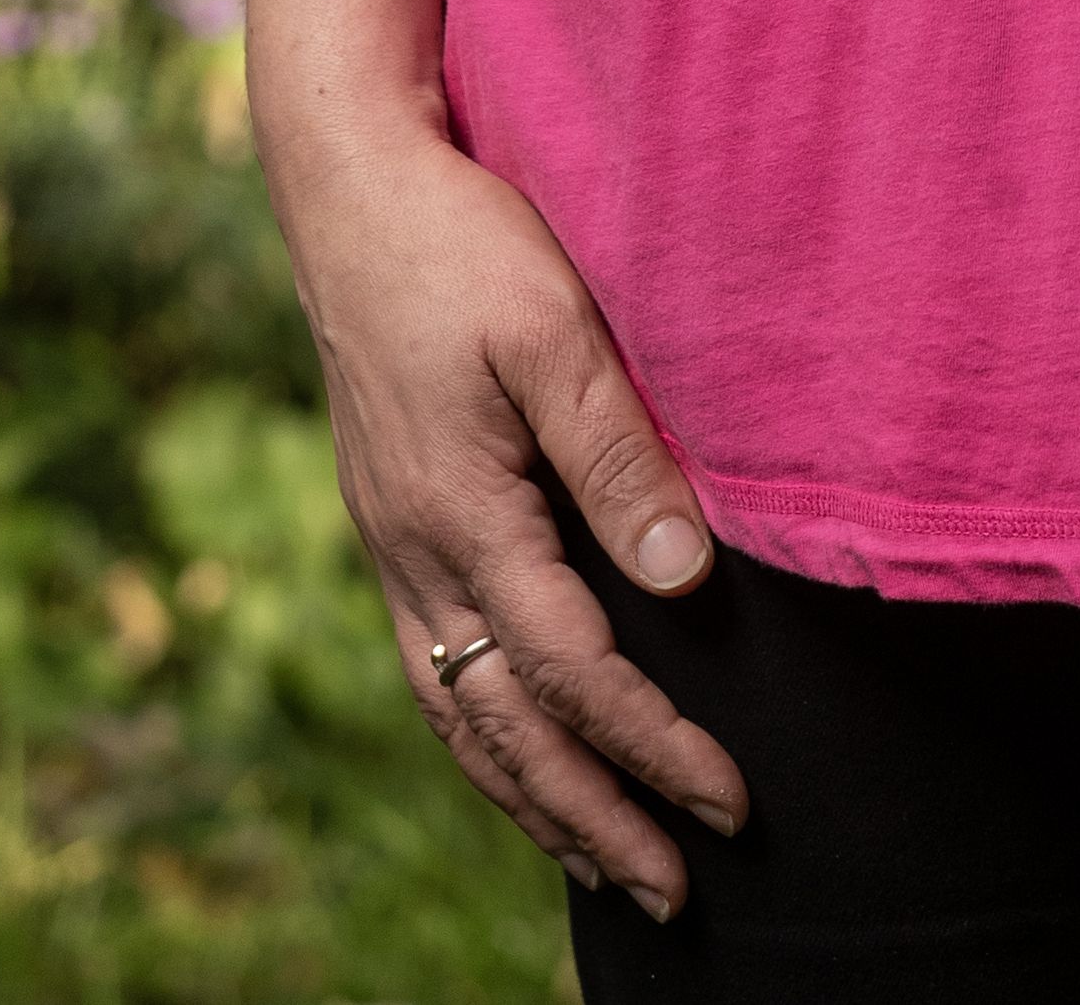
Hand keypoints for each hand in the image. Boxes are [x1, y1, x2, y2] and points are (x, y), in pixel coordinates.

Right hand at [273, 121, 746, 921]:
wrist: (350, 187)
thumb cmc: (463, 243)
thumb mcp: (555, 330)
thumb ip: (619, 456)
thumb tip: (685, 582)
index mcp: (464, 516)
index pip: (576, 672)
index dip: (655, 745)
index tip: (729, 800)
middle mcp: (416, 554)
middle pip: (509, 730)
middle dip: (594, 819)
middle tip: (675, 892)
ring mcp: (392, 546)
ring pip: (461, 717)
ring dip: (534, 800)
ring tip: (604, 862)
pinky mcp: (388, 524)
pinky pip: (432, 672)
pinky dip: (483, 741)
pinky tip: (519, 756)